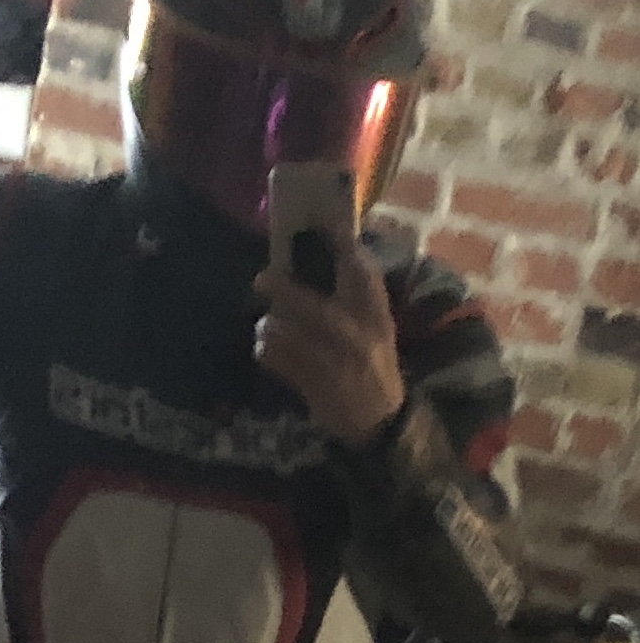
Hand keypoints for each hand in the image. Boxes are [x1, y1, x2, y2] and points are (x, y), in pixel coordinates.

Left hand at [253, 226, 404, 446]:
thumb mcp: (379, 324)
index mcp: (375, 313)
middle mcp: (355, 333)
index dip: (340, 243)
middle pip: (307, 302)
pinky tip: (269, 351)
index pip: (360, 269)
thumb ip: (361, 290)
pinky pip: (276, 359)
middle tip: (262, 279)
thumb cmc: (375, 362)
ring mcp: (332, 361)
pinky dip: (266, 352)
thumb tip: (339, 245)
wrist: (380, 419)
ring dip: (269, 326)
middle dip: (279, 287)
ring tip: (268, 327)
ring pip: (284, 331)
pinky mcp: (313, 384)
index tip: (322, 223)